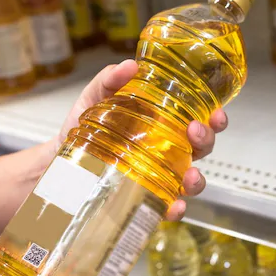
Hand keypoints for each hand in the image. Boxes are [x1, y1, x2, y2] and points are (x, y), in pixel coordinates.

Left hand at [56, 60, 228, 220]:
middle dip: (206, 140)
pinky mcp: (146, 200)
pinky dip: (175, 209)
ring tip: (189, 176)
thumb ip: (110, 80)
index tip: (216, 113)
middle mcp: (169, 153)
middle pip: (201, 149)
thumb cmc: (84, 130)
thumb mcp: (95, 98)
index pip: (199, 121)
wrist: (59, 162)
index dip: (214, 119)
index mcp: (165, 126)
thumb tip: (129, 66)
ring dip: (197, 180)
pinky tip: (174, 206)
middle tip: (195, 130)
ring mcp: (160, 178)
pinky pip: (168, 208)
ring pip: (191, 182)